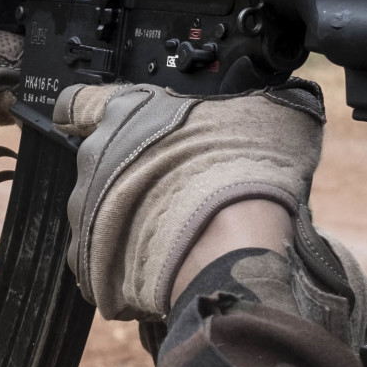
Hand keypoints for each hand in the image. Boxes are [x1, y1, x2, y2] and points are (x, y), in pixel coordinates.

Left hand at [55, 82, 324, 322]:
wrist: (231, 244)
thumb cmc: (242, 171)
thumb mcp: (268, 114)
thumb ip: (258, 102)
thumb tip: (288, 99)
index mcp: (123, 112)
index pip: (78, 100)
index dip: (90, 112)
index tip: (98, 122)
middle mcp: (95, 160)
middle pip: (102, 165)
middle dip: (133, 178)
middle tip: (178, 190)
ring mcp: (86, 214)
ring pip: (102, 216)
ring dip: (132, 223)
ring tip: (179, 232)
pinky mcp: (90, 265)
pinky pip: (103, 264)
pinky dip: (130, 267)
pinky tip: (168, 263)